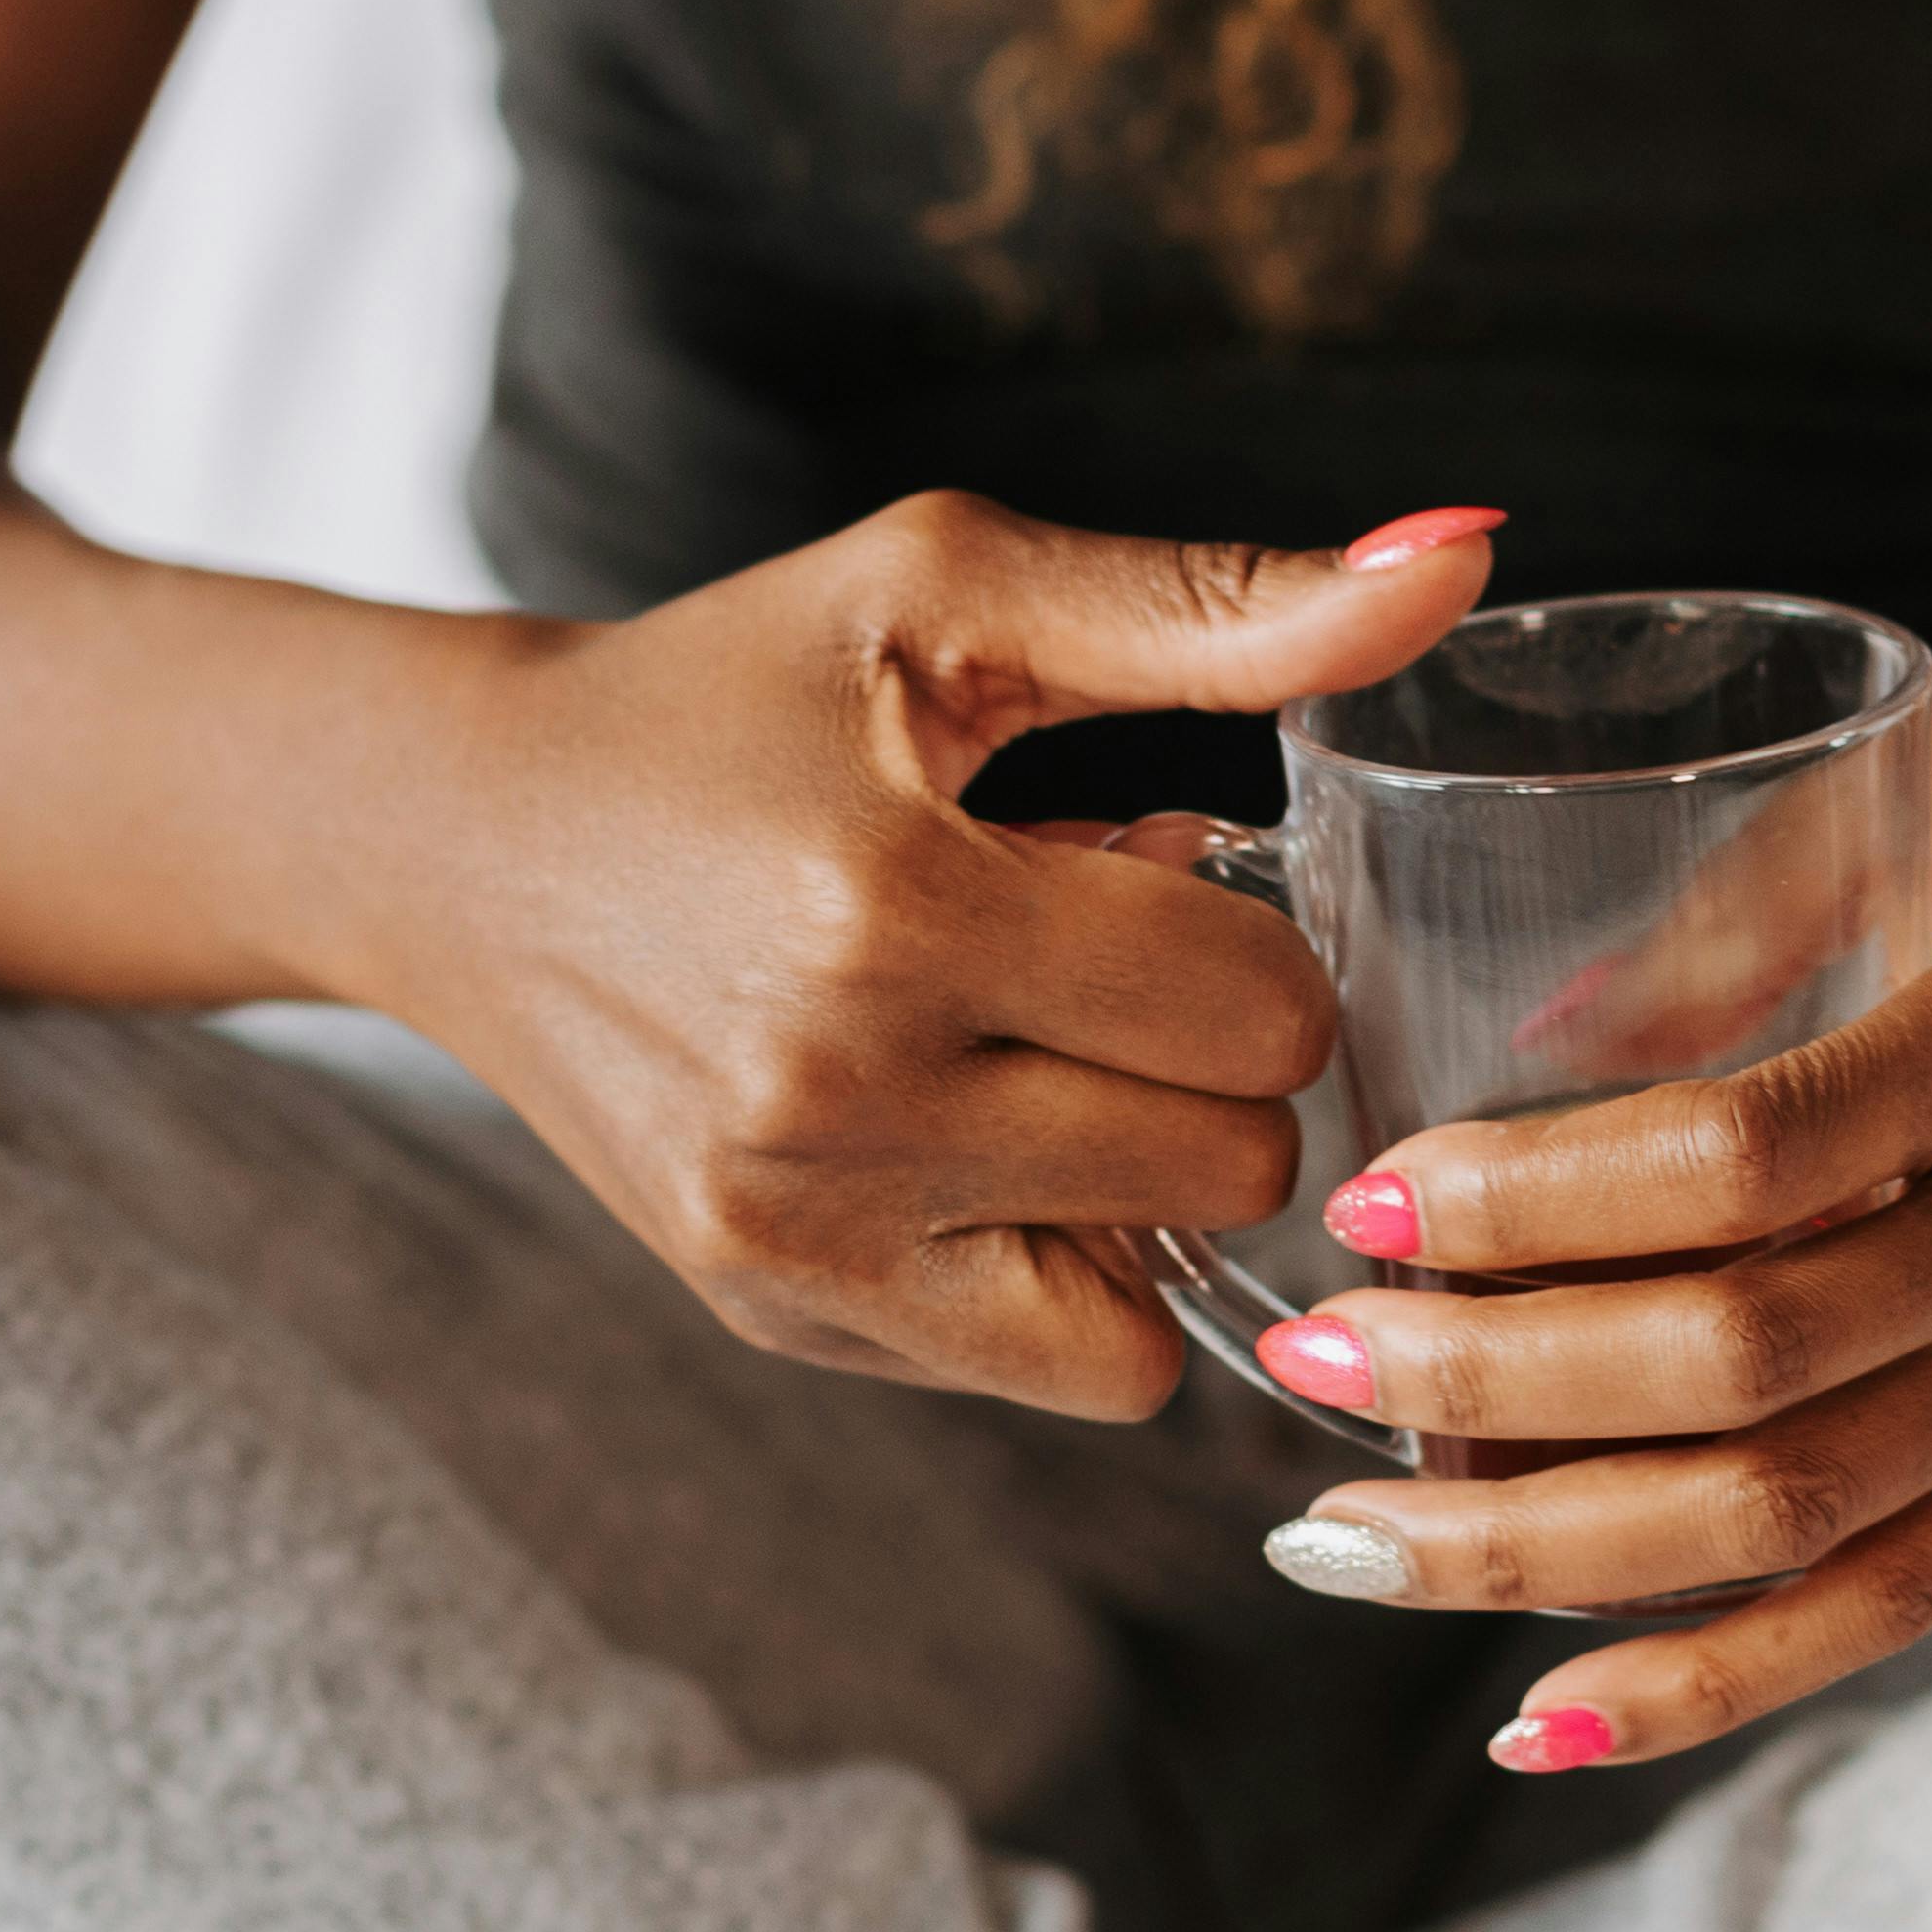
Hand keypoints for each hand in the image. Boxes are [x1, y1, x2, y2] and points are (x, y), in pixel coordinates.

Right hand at [339, 492, 1495, 1413]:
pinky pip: (1069, 1374)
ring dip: (1155, 1182)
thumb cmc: (727, 694)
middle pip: (1233, 1159)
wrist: (465, 840)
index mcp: (891, 900)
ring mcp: (799, 1233)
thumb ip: (1221, 603)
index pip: (1254, 1007)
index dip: (1250, 937)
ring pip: (1166, 1294)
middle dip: (1214, 1063)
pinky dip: (1081, 1281)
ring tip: (1045, 1063)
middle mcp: (835, 1094)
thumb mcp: (953, 593)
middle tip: (1096, 971)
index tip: (1152, 872)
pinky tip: (1003, 1161)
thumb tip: (1467, 557)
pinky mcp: (779, 1312)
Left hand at [1256, 684, 1931, 1757]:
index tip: (1374, 1193)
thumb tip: (1553, 1029)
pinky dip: (1708, 1684)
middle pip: (1741, 1361)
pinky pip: (1886, 1611)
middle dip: (1491, 1384)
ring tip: (1347, 1550)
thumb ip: (1784, 874)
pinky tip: (1542, 1726)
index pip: (1755, 1151)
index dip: (1545, 1195)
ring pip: (1789, 1517)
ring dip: (1545, 1553)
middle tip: (1309, 1371)